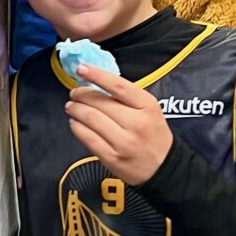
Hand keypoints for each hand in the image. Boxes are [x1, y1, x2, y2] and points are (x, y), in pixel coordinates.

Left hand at [66, 66, 172, 185]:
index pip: (117, 85)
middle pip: (99, 102)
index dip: (96, 75)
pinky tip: (75, 122)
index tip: (81, 68)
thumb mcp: (150, 110)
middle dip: (80, 94)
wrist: (164, 168)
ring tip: (72, 106)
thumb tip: (96, 83)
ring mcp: (123, 142)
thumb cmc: (154, 135)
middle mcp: (136, 123)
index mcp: (147, 106)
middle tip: (74, 93)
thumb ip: (127, 98)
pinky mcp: (112, 157)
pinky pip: (87, 137)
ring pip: (90, 118)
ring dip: (75, 109)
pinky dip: (76, 126)